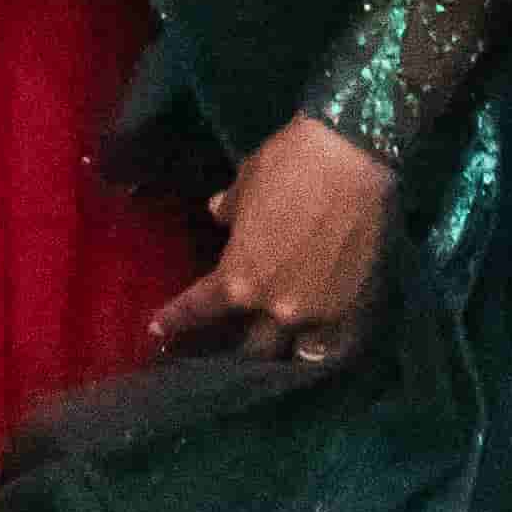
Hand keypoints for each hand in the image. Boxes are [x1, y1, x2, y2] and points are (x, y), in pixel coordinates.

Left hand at [149, 111, 391, 363]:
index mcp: (239, 280)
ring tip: (281, 350)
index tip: (158, 329)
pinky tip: (320, 339)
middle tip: (230, 344)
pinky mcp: (354, 306)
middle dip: (237, 347)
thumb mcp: (246, 183)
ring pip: (296, 353)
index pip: (199, 309)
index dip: (176, 320)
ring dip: (286, 352)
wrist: (353, 159)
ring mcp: (318, 312)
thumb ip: (229, 209)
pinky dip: (324, 343)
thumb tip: (217, 213)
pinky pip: (336, 341)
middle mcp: (276, 307)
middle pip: (251, 348)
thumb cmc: (289, 164)